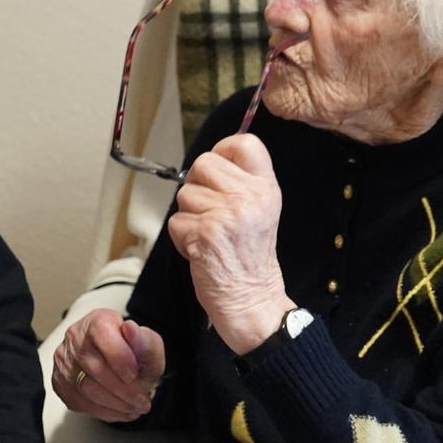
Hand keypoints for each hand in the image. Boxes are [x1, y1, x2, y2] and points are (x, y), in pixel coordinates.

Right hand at [53, 308, 164, 422]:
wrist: (118, 364)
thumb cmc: (131, 352)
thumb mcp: (149, 344)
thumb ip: (144, 340)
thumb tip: (131, 331)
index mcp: (98, 321)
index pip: (102, 334)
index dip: (120, 358)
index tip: (135, 374)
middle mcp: (76, 338)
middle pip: (95, 368)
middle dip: (125, 390)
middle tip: (142, 401)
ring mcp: (65, 362)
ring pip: (87, 389)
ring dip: (116, 404)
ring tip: (134, 407)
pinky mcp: (61, 384)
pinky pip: (81, 403)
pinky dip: (105, 412)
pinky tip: (120, 410)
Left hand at [167, 134, 292, 353]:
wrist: (252, 299)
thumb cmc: (249, 257)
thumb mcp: (260, 211)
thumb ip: (241, 183)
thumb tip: (208, 161)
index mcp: (266, 188)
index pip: (245, 143)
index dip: (224, 149)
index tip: (219, 169)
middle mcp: (250, 197)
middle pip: (203, 163)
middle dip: (198, 187)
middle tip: (212, 213)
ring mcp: (228, 214)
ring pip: (185, 194)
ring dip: (189, 216)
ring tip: (210, 236)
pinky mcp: (205, 233)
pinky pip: (176, 221)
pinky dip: (182, 238)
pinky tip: (202, 250)